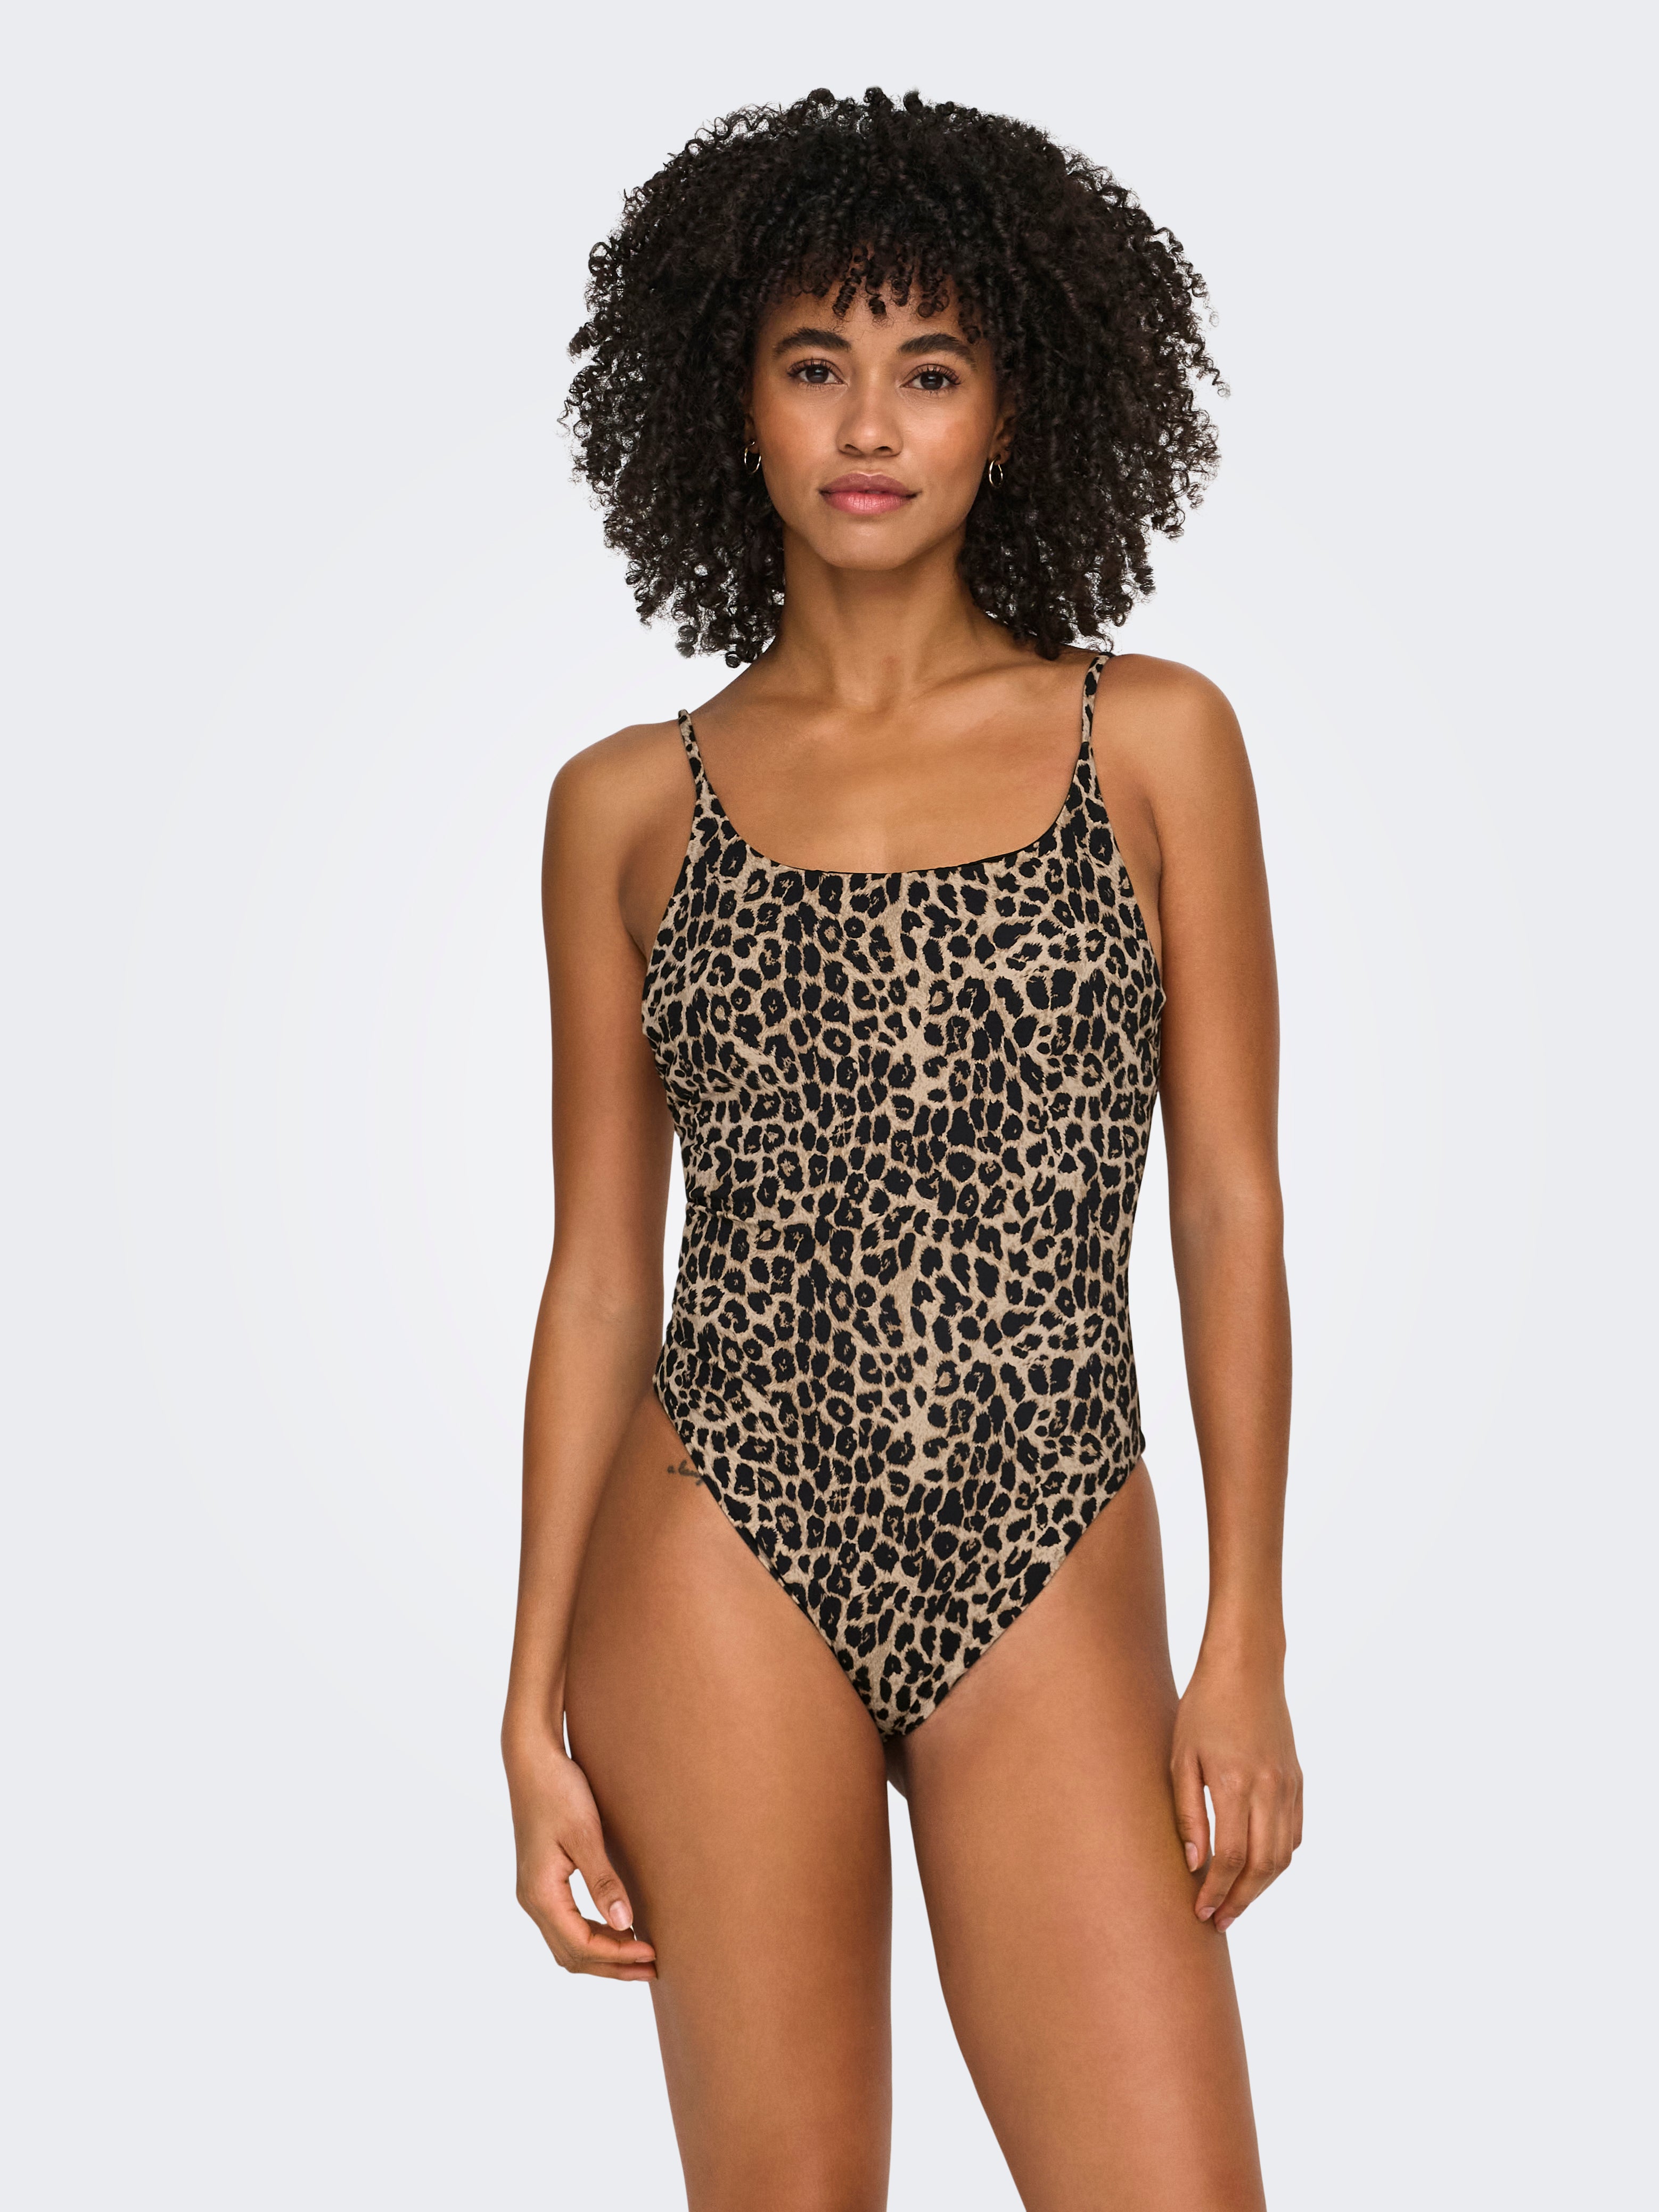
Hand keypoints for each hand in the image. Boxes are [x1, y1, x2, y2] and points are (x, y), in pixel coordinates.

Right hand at [504, 1726, 656, 1980]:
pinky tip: (619, 1930)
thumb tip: (626, 1925)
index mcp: (540, 1894)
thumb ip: (604, 1882)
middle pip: (572, 1954)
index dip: (617, 1955)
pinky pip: (566, 1925)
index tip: (652, 1952)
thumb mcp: (585, 1834)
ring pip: (567, 1944)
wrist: (532, 1760)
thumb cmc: (558, 1791)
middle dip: (612, 1965)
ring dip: (603, 1955)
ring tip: (641, 1956)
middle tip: (653, 1967)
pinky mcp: (543, 1881)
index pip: (580, 1945)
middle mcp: (532, 1900)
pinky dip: (593, 1936)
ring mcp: (535, 1892)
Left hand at [1171, 1649, 1301, 1935]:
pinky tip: (1258, 1867)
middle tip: (1219, 1920)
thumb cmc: (1203, 1709)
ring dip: (1261, 1885)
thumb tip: (1194, 1864)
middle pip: (1262, 1866)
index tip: (1200, 1912)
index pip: (1230, 1858)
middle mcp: (1269, 1789)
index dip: (1216, 1891)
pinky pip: (1294, 1833)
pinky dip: (1278, 1858)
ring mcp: (1289, 1786)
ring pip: (1283, 1855)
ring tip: (1236, 1901)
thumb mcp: (1181, 1757)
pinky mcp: (1299, 1781)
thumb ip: (1188, 1813)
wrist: (1246, 1669)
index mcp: (1235, 1784)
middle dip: (1241, 1900)